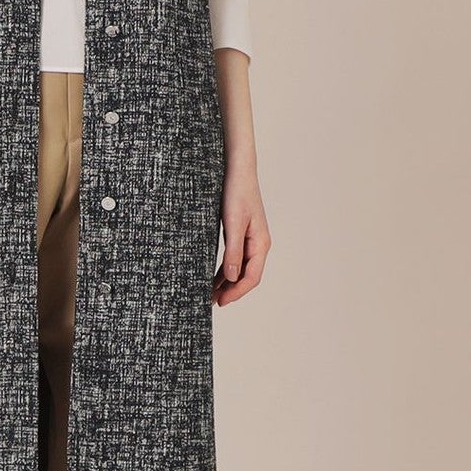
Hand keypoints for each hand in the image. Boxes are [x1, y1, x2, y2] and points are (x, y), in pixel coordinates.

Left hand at [213, 160, 269, 304]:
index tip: (220, 302)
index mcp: (260, 243)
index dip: (236, 292)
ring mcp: (250, 239)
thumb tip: (231, 278)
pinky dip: (224, 269)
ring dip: (225, 282)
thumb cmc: (237, 192)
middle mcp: (258, 244)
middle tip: (211, 302)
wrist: (236, 169)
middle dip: (230, 291)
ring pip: (239, 268)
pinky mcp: (240, 233)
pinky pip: (234, 257)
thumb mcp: (233, 223)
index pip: (251, 277)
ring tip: (209, 293)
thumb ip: (233, 251)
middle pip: (246, 276)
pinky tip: (212, 276)